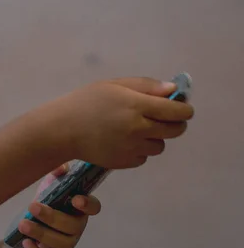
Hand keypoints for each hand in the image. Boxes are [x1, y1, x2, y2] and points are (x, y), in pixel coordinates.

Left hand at [17, 164, 101, 247]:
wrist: (29, 225)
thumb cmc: (45, 201)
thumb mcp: (49, 184)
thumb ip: (56, 174)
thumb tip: (61, 167)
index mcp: (79, 207)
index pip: (93, 207)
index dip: (88, 204)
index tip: (76, 199)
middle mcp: (77, 226)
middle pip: (72, 226)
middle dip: (52, 217)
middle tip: (32, 206)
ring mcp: (67, 243)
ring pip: (60, 243)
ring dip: (41, 233)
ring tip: (22, 224)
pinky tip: (25, 242)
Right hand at [45, 77, 193, 168]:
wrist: (62, 130)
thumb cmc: (86, 102)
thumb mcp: (113, 85)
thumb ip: (145, 86)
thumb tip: (172, 91)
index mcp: (136, 105)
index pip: (177, 111)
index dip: (184, 109)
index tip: (181, 108)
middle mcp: (138, 128)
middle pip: (175, 131)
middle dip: (175, 124)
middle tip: (162, 119)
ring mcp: (132, 148)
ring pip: (159, 146)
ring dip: (154, 138)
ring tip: (135, 130)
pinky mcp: (124, 162)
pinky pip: (143, 157)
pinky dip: (138, 150)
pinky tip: (122, 141)